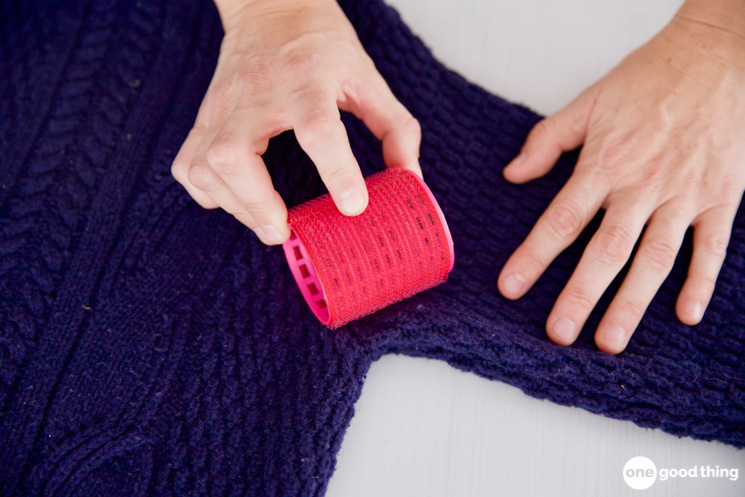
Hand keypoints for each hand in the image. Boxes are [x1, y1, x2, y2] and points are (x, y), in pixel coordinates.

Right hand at [171, 0, 421, 244]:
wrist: (272, 5)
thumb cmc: (323, 45)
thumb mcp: (368, 78)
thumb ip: (395, 129)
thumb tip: (409, 180)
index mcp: (307, 79)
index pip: (317, 128)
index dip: (336, 171)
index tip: (353, 207)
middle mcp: (258, 93)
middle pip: (235, 154)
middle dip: (257, 204)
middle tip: (284, 231)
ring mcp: (224, 104)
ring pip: (205, 164)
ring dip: (235, 205)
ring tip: (268, 221)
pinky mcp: (205, 115)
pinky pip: (188, 163)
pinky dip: (207, 191)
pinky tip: (236, 198)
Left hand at [498, 1, 744, 353]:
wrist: (716, 57)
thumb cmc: (647, 81)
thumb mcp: (588, 103)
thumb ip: (547, 141)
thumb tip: (512, 174)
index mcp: (605, 164)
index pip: (562, 220)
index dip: (534, 256)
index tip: (510, 287)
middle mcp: (642, 186)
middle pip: (606, 250)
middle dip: (581, 295)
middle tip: (558, 333)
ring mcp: (684, 195)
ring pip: (655, 258)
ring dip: (633, 303)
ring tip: (609, 341)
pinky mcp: (720, 197)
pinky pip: (711, 247)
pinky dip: (700, 281)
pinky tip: (684, 315)